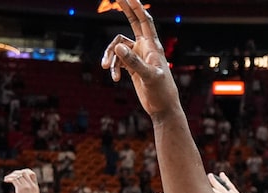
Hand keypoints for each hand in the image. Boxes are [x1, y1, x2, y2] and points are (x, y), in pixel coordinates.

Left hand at [4, 170, 42, 192]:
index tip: (19, 175)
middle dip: (16, 172)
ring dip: (11, 175)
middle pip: (24, 172)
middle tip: (10, 177)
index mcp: (35, 187)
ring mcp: (26, 186)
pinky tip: (5, 180)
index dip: (25, 172)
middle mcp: (31, 185)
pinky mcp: (20, 189)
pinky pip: (14, 179)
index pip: (32, 174)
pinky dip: (8, 178)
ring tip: (6, 179)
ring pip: (18, 175)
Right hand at [101, 0, 180, 120]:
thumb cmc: (161, 92)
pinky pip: (117, 61)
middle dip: (126, 10)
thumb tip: (117, 47)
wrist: (162, 108)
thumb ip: (133, 62)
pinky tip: (115, 79)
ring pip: (118, 47)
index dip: (137, 7)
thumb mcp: (148, 76)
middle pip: (133, 23)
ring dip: (109, 56)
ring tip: (105, 68)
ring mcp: (138, 57)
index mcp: (152, 46)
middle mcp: (145, 48)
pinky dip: (113, 68)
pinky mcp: (132, 67)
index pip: (144, 21)